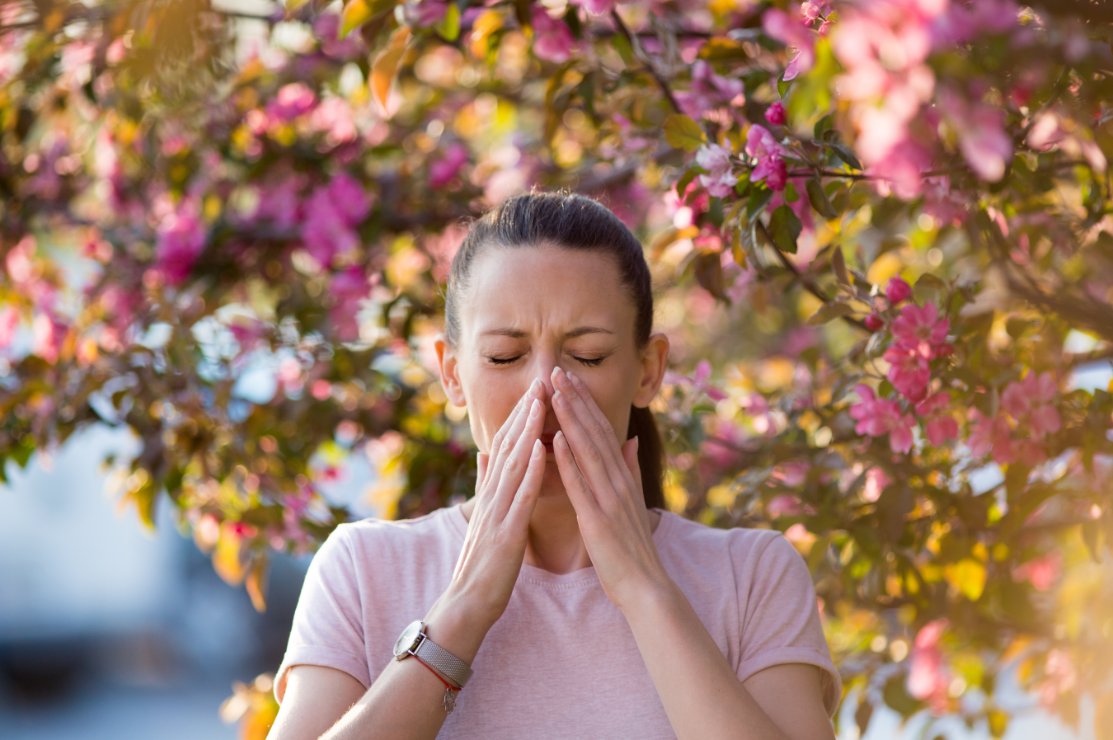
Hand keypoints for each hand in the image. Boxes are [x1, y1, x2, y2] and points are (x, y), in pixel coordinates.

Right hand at [444, 378, 547, 627]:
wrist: (466, 605)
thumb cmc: (481, 565)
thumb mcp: (483, 517)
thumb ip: (484, 485)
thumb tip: (484, 453)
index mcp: (491, 494)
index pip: (506, 446)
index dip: (520, 416)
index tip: (535, 389)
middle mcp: (492, 497)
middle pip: (508, 447)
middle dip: (524, 413)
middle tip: (540, 380)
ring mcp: (497, 513)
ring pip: (513, 464)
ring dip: (527, 430)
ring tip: (541, 401)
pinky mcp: (506, 533)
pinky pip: (520, 496)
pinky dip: (531, 470)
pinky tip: (541, 448)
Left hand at [549, 367, 669, 610]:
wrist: (645, 587)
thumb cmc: (632, 548)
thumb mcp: (633, 501)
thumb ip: (630, 469)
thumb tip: (628, 440)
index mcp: (622, 477)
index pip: (601, 431)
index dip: (585, 402)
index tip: (568, 377)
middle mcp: (618, 481)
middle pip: (594, 432)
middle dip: (575, 399)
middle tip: (557, 370)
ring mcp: (609, 498)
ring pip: (587, 450)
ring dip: (570, 419)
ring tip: (555, 392)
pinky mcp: (597, 519)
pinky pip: (580, 484)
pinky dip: (568, 460)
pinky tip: (555, 439)